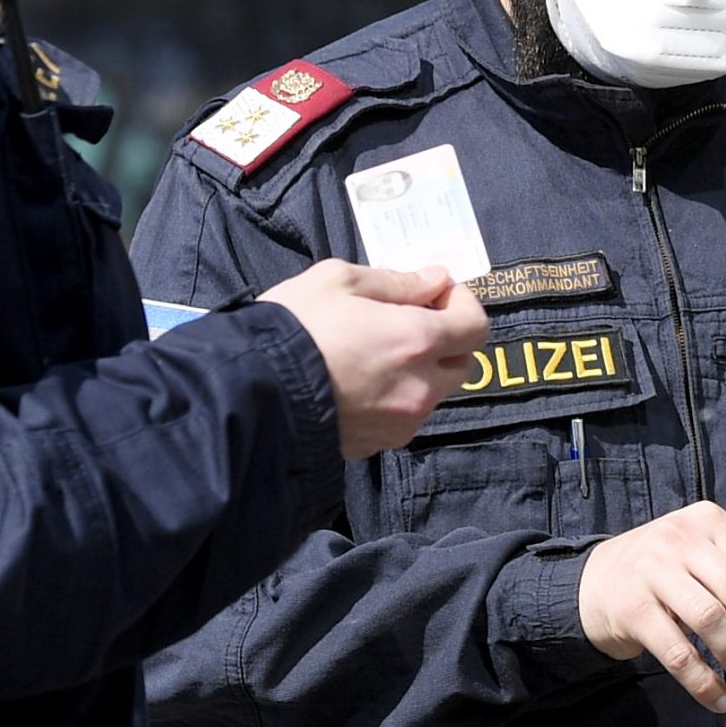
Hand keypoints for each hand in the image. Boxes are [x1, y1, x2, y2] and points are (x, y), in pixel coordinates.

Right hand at [260, 260, 489, 459]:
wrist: (249, 392)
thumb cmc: (292, 327)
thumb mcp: (339, 280)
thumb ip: (398, 281)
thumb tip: (435, 281)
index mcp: (418, 340)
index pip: (477, 326)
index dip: (463, 306)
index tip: (437, 295)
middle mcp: (421, 387)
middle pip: (463, 364)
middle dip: (446, 341)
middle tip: (409, 321)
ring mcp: (402, 422)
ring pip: (433, 394)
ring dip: (420, 372)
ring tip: (375, 354)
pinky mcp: (379, 445)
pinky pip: (403, 418)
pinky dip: (395, 399)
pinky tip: (358, 383)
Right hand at [578, 502, 725, 709]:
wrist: (590, 584)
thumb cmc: (662, 572)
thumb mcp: (696, 552)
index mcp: (706, 519)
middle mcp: (679, 537)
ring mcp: (651, 571)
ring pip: (711, 620)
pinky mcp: (633, 609)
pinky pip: (678, 654)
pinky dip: (704, 683)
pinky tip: (718, 700)